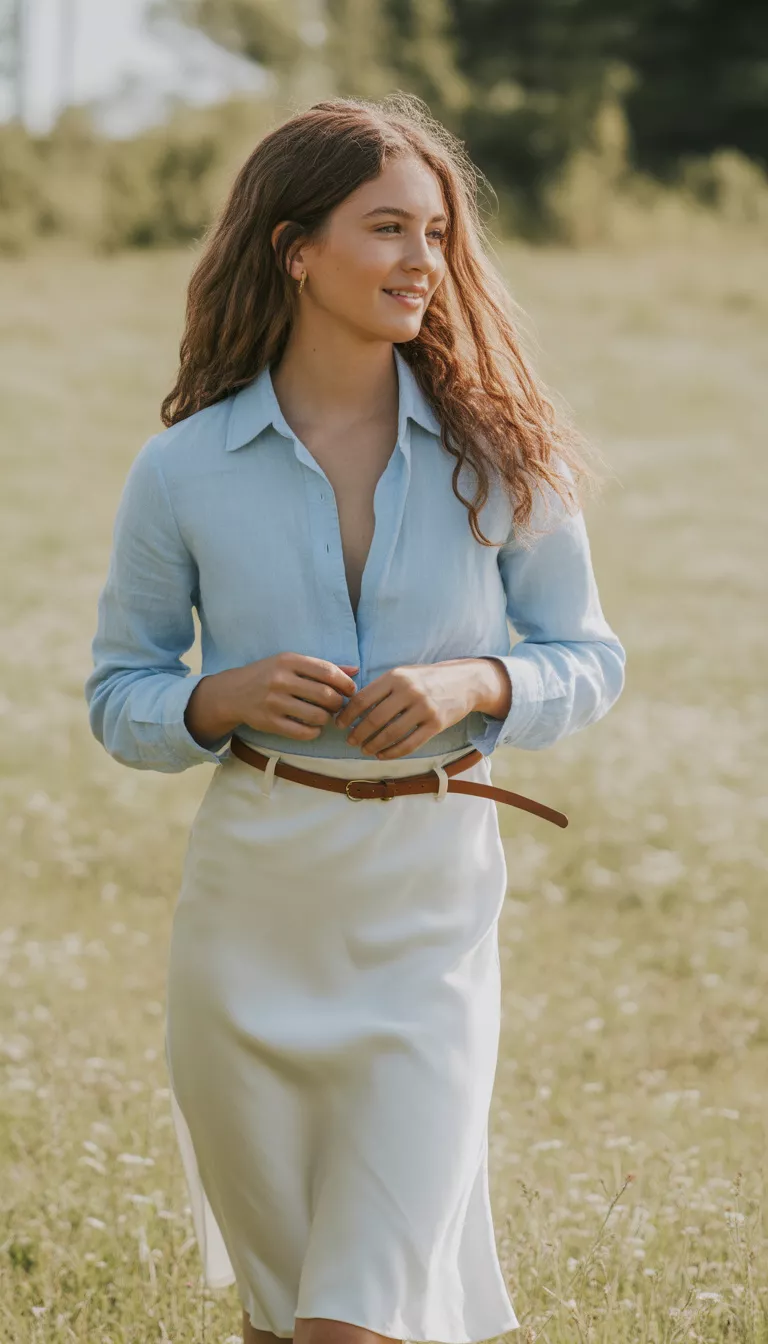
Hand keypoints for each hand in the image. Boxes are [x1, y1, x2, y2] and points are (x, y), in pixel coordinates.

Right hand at [196, 653, 359, 743]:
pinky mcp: (269, 722)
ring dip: (328, 718)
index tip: (351, 690)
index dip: (345, 683)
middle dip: (339, 703)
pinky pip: (303, 732)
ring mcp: (274, 702)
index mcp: (288, 661)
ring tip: (325, 716)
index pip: (327, 671)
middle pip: (326, 695)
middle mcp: (281, 680)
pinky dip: (314, 732)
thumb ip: (321, 667)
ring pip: (317, 715)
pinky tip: (314, 727)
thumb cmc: (268, 675)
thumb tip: (354, 671)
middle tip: (338, 705)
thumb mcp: (291, 663)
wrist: (232, 692)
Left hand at [334, 658, 507, 759]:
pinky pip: (409, 743)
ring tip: (365, 749)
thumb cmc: (428, 679)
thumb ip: (381, 688)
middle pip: (375, 719)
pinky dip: (393, 752)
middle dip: (358, 733)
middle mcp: (409, 691)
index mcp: (396, 677)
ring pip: (391, 734)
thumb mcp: (403, 674)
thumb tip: (352, 707)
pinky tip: (383, 755)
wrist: (465, 681)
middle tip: (350, 741)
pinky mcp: (436, 724)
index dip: (348, 715)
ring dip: (374, 745)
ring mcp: (424, 708)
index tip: (340, 724)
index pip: (363, 699)